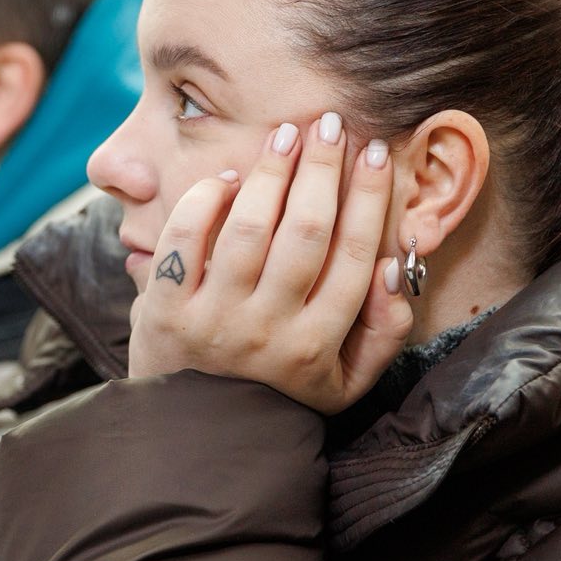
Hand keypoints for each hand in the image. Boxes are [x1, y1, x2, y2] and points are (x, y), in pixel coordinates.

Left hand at [128, 113, 412, 413]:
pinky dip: (206, 202)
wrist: (194, 436)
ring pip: (248, 230)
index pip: (355, 256)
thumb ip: (382, 334)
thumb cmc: (278, 396)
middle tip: (331, 124)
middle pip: (306, 233)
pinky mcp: (164, 309)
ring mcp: (212, 319)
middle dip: (323, 169)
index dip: (371, 198)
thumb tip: (396, 268)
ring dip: (271, 174)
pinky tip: (229, 179)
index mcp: (316, 345)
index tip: (378, 152)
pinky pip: (185, 240)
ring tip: (286, 136)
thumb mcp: (343, 384)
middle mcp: (267, 330)